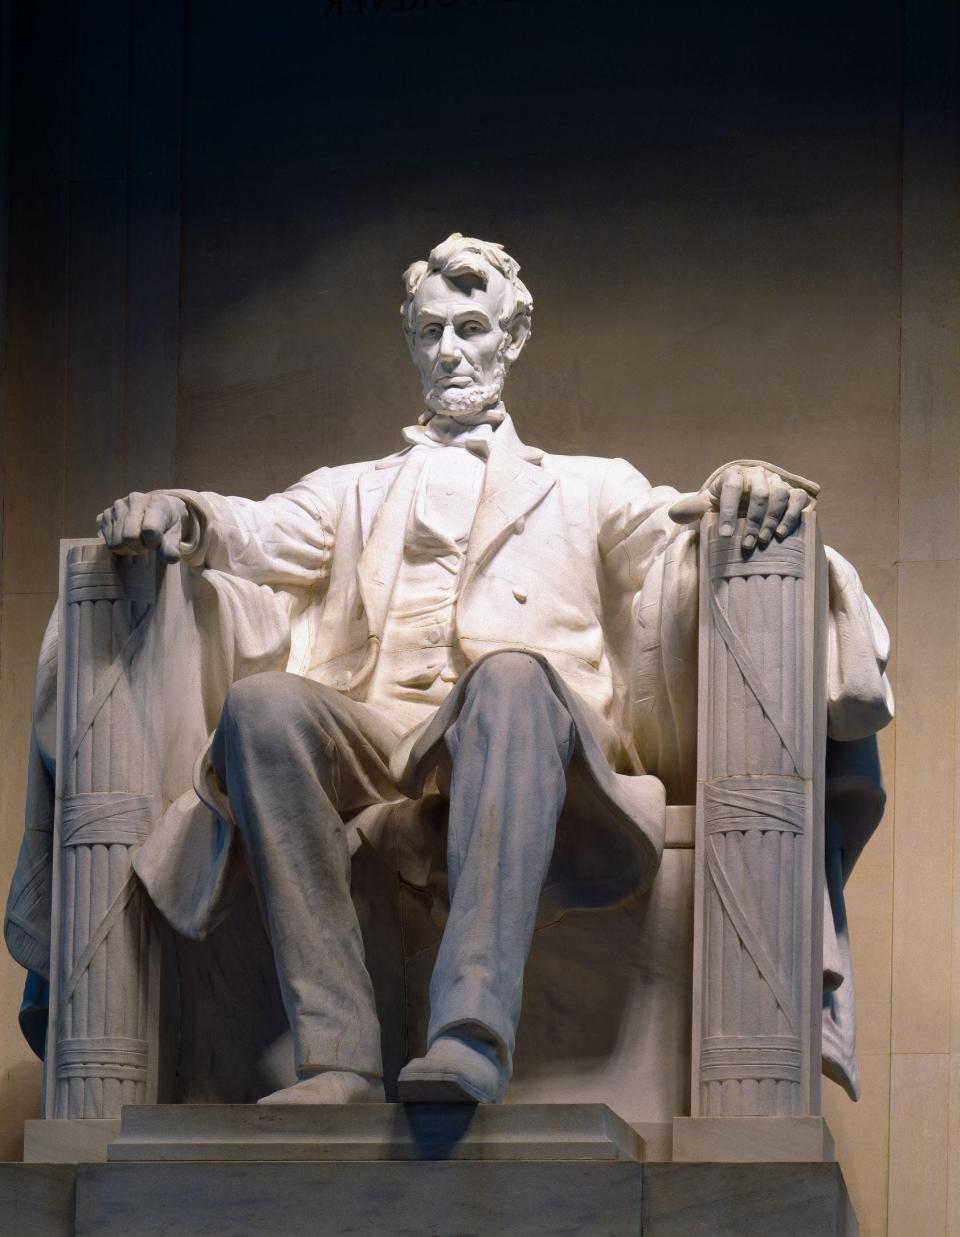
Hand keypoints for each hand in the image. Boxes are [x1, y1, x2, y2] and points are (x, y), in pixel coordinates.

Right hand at [96, 492, 189, 562]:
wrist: (159, 509)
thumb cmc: (168, 523)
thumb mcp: (176, 534)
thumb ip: (172, 546)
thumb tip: (172, 558)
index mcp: (156, 503)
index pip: (149, 530)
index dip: (153, 543)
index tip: (157, 542)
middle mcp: (134, 500)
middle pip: (129, 538)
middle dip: (139, 547)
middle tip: (147, 544)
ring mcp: (118, 505)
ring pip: (116, 542)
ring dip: (128, 547)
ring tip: (138, 540)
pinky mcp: (106, 513)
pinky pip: (106, 540)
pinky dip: (118, 544)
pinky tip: (127, 537)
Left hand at [669, 463, 818, 549]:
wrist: (747, 500)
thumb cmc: (724, 504)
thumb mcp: (707, 505)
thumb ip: (693, 509)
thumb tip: (673, 513)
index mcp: (734, 475)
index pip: (731, 487)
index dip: (728, 511)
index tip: (726, 535)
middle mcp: (758, 475)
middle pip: (760, 494)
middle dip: (753, 521)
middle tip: (747, 544)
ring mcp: (777, 482)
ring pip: (780, 495)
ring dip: (772, 520)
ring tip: (764, 541)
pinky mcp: (793, 492)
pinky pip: (797, 499)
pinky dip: (791, 515)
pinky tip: (782, 533)